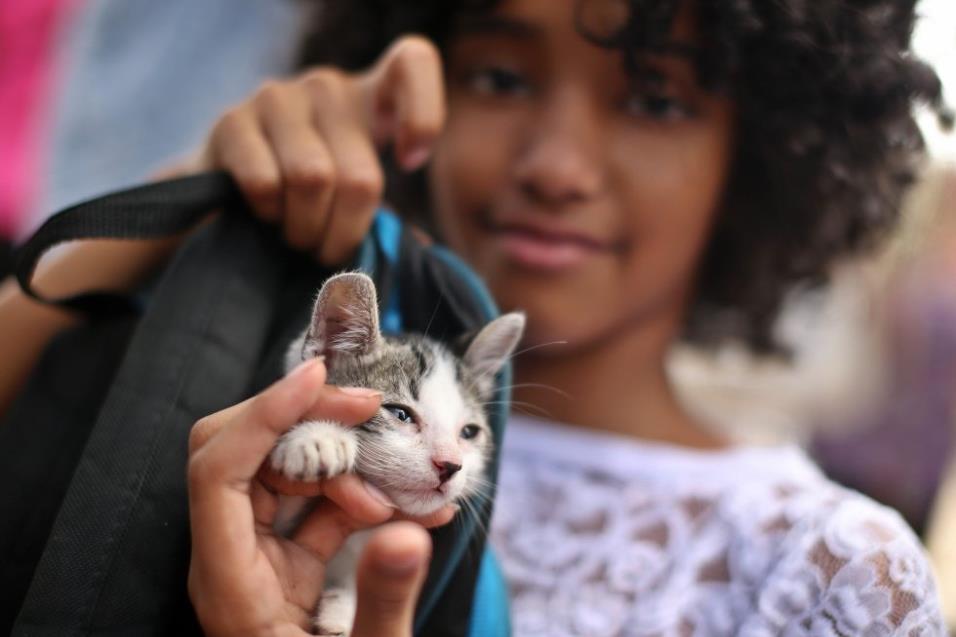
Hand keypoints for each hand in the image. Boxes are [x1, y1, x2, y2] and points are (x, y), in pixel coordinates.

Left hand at [186, 359, 451, 635]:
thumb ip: (383, 602)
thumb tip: (409, 530)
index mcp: (228, 584)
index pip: (217, 471)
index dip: (263, 414)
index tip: (321, 378)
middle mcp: (231, 558)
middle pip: (243, 453)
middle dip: (308, 421)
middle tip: (372, 411)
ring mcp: (258, 558)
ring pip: (283, 473)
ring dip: (348, 464)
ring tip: (408, 492)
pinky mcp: (288, 561)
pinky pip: (317, 505)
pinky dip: (364, 496)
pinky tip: (412, 512)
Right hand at [196, 36, 445, 263]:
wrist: (230, 195)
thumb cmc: (313, 200)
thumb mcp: (358, 197)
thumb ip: (390, 215)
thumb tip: (419, 247)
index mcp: (373, 97)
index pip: (414, 61)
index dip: (423, 112)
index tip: (411, 161)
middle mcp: (328, 87)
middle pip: (360, 176)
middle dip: (344, 232)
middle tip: (328, 249)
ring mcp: (278, 97)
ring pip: (312, 179)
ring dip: (306, 228)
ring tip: (299, 235)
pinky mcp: (232, 121)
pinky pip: (264, 182)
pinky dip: (269, 213)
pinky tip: (266, 212)